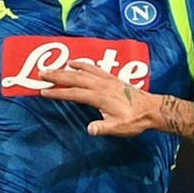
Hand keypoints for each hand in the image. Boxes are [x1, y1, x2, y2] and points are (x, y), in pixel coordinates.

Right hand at [40, 60, 161, 136]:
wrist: (152, 109)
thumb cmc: (135, 120)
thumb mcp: (119, 128)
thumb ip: (103, 128)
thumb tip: (89, 129)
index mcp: (100, 97)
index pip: (74, 94)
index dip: (58, 93)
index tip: (43, 92)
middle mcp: (101, 85)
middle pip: (75, 78)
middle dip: (57, 76)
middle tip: (41, 73)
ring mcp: (107, 80)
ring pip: (83, 71)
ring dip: (66, 69)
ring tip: (53, 67)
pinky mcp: (112, 78)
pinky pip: (93, 68)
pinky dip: (82, 64)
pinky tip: (75, 63)